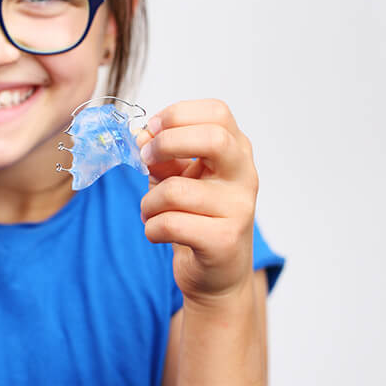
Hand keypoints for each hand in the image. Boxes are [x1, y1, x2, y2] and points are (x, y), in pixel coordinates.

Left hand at [134, 100, 257, 304]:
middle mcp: (244, 176)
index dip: (178, 114)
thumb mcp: (177, 177)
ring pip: (175, 190)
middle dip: (167, 144)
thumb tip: (140, 135)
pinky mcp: (224, 241)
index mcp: (235, 151)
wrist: (217, 273)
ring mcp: (239, 209)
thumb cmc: (196, 216)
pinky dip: (151, 228)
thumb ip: (160, 154)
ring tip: (150, 212)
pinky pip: (171, 224)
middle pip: (214, 139)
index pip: (217, 112)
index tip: (153, 129)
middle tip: (146, 158)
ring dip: (148, 202)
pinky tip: (158, 233)